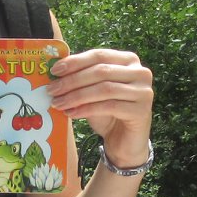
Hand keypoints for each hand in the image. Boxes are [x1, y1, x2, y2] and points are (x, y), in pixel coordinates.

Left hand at [47, 48, 153, 165]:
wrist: (125, 141)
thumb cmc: (107, 113)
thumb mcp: (93, 91)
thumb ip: (82, 78)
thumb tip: (55, 71)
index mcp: (129, 60)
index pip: (99, 55)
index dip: (76, 61)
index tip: (54, 71)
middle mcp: (141, 72)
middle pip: (101, 71)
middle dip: (73, 80)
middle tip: (52, 90)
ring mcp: (144, 91)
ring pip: (104, 89)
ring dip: (76, 96)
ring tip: (58, 103)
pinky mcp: (141, 111)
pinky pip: (109, 106)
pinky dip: (86, 109)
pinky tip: (71, 113)